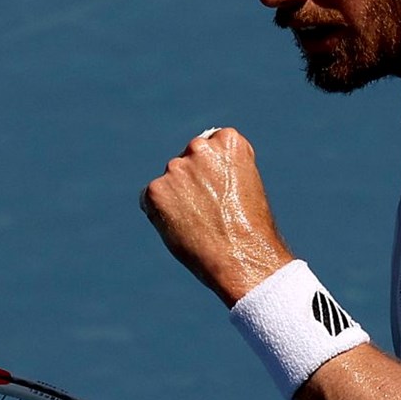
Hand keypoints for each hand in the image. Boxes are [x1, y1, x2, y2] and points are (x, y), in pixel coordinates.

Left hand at [140, 128, 293, 305]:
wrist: (242, 259)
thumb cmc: (250, 228)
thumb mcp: (245, 184)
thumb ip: (220, 168)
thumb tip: (190, 172)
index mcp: (228, 140)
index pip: (211, 147)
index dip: (217, 174)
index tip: (227, 193)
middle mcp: (199, 147)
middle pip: (187, 161)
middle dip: (193, 183)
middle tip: (211, 213)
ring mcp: (175, 168)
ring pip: (169, 182)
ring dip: (177, 199)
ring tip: (200, 224)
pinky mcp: (155, 190)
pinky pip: (151, 199)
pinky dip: (161, 214)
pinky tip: (183, 229)